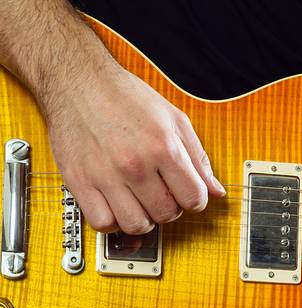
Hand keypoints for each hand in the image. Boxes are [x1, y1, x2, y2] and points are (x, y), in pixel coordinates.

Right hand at [41, 53, 225, 233]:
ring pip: (135, 224)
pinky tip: (116, 205)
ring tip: (140, 202)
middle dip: (171, 208)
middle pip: (166, 214)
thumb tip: (216, 191)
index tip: (188, 194)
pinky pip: (101, 222)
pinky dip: (112, 221)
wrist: (79, 82)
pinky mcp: (79, 181)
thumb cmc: (127, 98)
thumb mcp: (174, 120)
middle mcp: (135, 164)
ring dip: (144, 219)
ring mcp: (105, 175)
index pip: (194, 198)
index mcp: (163, 147)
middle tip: (163, 194)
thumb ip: (198, 158)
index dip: (196, 200)